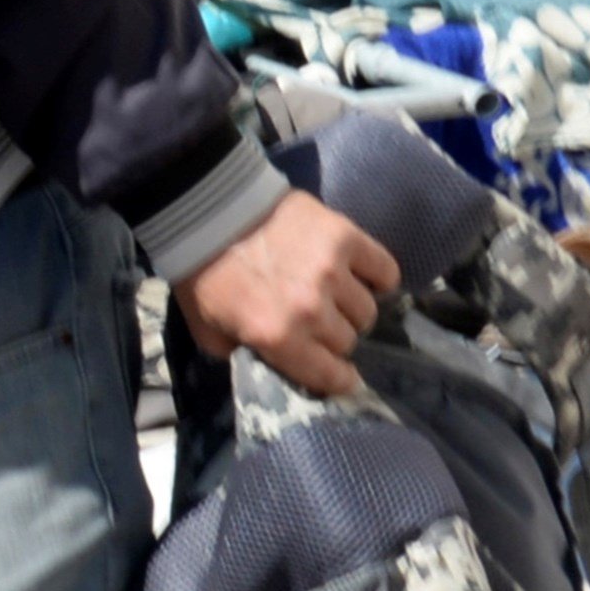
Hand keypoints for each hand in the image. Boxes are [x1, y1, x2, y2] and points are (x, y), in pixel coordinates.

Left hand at [177, 191, 397, 399]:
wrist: (211, 211)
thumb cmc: (205, 275)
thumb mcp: (209, 332)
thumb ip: (245, 357)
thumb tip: (277, 369)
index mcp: (278, 337)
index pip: (330, 375)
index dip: (339, 379)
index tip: (343, 376)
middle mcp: (311, 310)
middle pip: (347, 340)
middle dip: (335, 338)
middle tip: (321, 324)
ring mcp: (332, 272)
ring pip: (366, 310)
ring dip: (353, 309)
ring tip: (338, 298)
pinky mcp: (346, 237)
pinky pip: (384, 270)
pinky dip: (380, 278)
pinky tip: (364, 278)